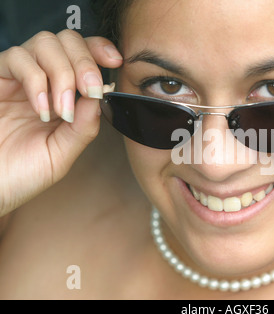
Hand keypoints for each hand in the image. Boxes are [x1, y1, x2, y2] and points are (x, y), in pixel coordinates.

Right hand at [0, 30, 122, 216]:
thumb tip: (103, 95)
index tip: (116, 61)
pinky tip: (41, 110)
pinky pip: (18, 58)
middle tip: (89, 90)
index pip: (84, 55)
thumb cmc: (20, 173)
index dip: (100, 49)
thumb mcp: (62, 154)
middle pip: (68, 41)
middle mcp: (42, 81)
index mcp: (62, 96)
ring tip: (62, 109)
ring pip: (46, 43)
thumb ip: (84, 127)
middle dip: (85, 62)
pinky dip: (36, 81)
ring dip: (63, 73)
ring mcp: (18, 78)